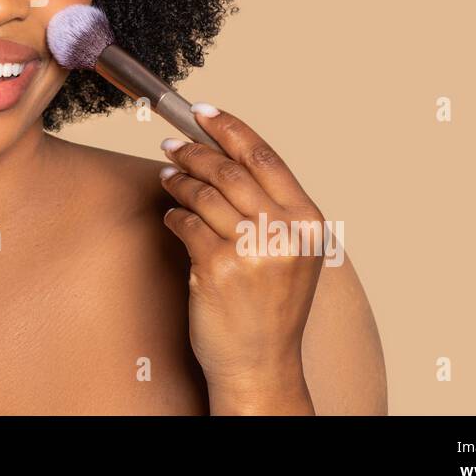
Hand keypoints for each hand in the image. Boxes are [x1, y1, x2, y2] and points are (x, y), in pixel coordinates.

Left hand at [159, 104, 325, 414]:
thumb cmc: (270, 307)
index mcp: (307, 222)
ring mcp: (252, 251)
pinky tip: (171, 218)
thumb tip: (224, 153)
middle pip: (229, 170)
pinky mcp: (218, 268)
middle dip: (195, 151)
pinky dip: (174, 216)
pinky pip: (186, 224)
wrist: (260, 364)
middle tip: (172, 145)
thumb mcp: (290, 253)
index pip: (264, 157)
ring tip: (168, 177)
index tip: (202, 111)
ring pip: (203, 194)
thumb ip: (270, 207)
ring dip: (179, 180)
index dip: (230, 128)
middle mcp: (284, 232)